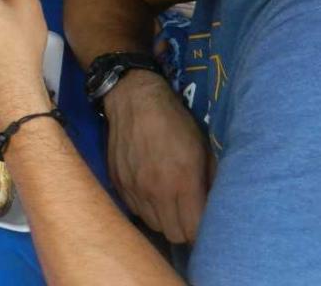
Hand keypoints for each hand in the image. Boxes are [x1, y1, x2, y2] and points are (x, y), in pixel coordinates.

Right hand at [103, 71, 210, 243]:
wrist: (134, 100)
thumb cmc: (176, 122)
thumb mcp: (204, 148)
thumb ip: (212, 181)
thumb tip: (217, 205)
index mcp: (182, 182)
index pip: (193, 231)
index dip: (202, 230)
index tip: (205, 221)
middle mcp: (155, 191)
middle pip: (172, 233)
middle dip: (184, 228)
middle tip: (189, 212)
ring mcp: (133, 188)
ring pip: (152, 224)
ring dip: (163, 218)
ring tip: (169, 201)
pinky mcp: (117, 182)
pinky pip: (134, 209)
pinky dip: (145, 206)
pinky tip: (150, 190)